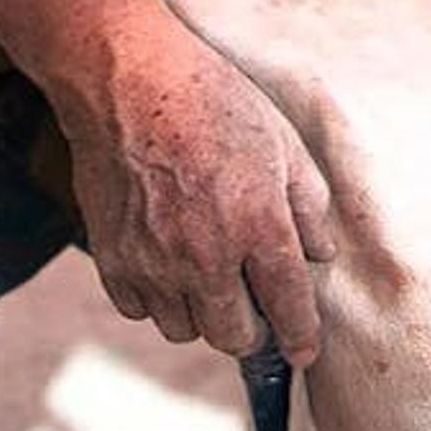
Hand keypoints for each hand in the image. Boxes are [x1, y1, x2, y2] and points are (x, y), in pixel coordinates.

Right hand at [63, 17, 338, 366]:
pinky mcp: (112, 258)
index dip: (301, 337)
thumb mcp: (282, 141)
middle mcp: (207, 255)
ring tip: (205, 277)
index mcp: (258, 225)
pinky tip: (165, 265)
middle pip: (234, 336)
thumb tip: (319, 255)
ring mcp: (154, 261)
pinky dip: (156, 299)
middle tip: (252, 306)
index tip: (303, 351)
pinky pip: (139, 310)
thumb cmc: (212, 101)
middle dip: (251, 330)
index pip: (289, 307)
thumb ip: (308, 206)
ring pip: (184, 330)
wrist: (128, 80)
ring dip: (201, 315)